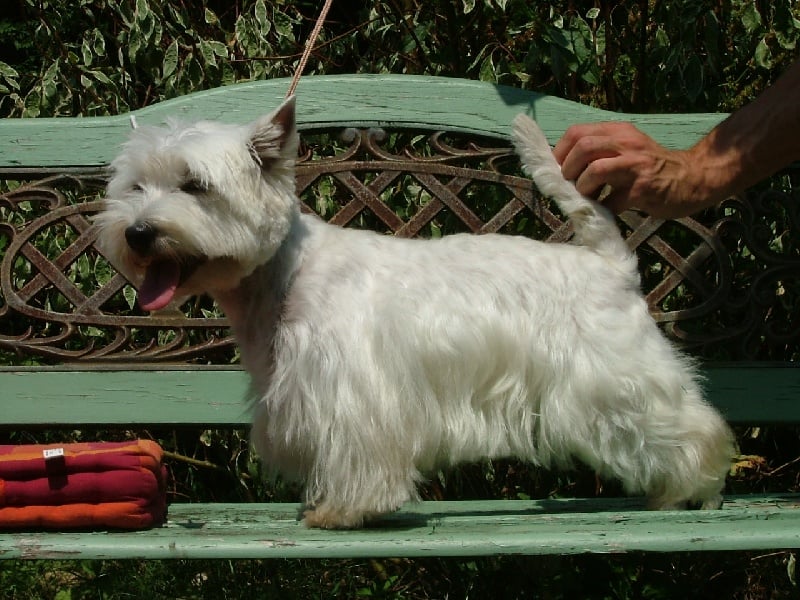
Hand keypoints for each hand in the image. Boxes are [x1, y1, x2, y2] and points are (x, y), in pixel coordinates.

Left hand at [552, 122, 709, 217]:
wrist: (692, 178)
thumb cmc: (652, 167)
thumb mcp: (627, 148)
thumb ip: (600, 152)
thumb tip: (563, 168)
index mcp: (618, 131)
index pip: (577, 132)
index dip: (560, 152)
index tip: (556, 169)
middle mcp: (626, 143)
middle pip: (583, 147)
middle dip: (568, 169)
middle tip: (570, 185)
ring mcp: (635, 165)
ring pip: (595, 170)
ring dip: (583, 188)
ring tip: (587, 198)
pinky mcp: (643, 189)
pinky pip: (611, 201)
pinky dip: (601, 209)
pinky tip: (604, 211)